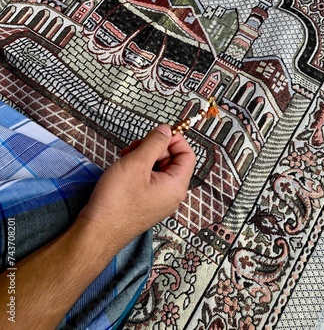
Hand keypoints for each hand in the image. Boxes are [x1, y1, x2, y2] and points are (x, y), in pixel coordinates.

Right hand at [78, 124, 195, 255]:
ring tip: (126, 155)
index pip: (188, 155)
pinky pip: (150, 180)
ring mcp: (159, 201)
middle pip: (173, 160)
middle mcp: (172, 194)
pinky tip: (124, 166)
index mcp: (176, 185)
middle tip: (134, 145)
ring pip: (159, 169)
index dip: (175, 140)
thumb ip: (155, 143)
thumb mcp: (137, 163)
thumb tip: (167, 129)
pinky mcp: (146, 203)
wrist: (97, 232)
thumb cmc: (117, 199)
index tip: (157, 132)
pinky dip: (139, 169)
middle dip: (155, 147)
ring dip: (145, 156)